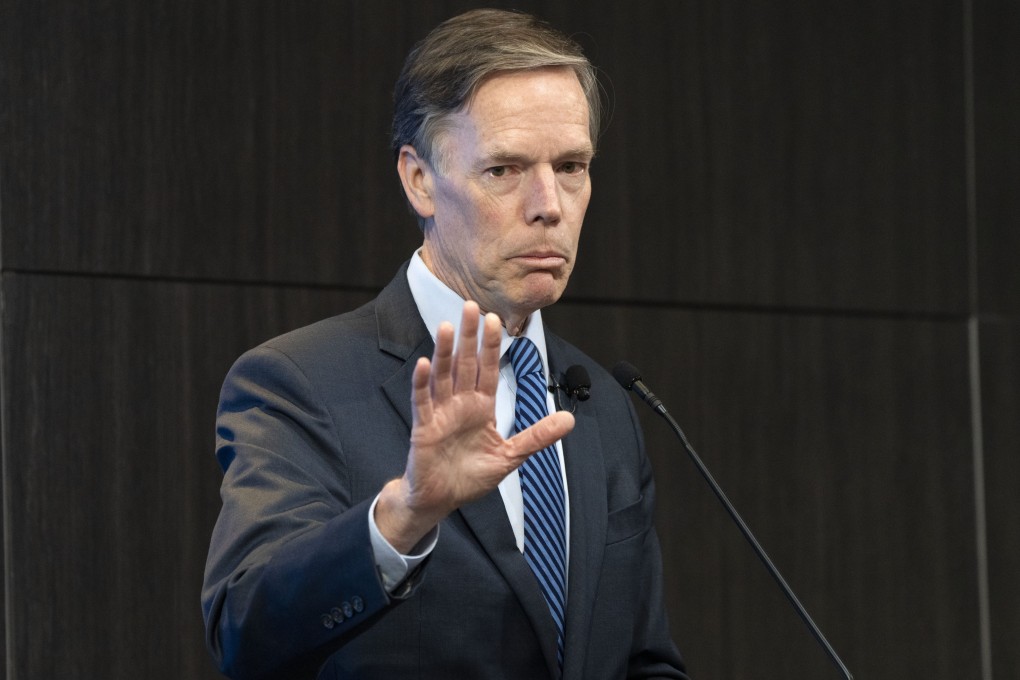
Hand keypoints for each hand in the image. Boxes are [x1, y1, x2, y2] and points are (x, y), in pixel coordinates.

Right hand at [375, 301, 574, 552]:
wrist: (442, 500)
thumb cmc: (470, 477)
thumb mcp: (511, 456)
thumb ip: (537, 437)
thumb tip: (570, 420)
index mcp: (480, 408)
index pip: (487, 370)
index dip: (491, 346)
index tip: (495, 320)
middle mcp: (460, 405)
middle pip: (465, 364)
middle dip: (470, 337)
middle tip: (472, 305)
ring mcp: (440, 414)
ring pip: (443, 376)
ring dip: (445, 352)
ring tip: (449, 326)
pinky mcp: (423, 428)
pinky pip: (422, 401)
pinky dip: (422, 383)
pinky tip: (424, 363)